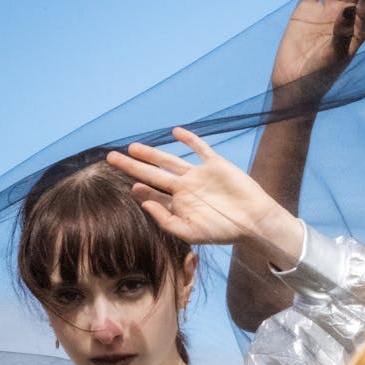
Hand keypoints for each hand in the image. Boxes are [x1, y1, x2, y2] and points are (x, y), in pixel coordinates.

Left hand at [107, 128, 304, 263]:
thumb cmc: (224, 231)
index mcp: (180, 205)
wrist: (254, 220)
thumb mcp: (191, 232)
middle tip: (111, 158)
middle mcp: (186, 188)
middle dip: (132, 167)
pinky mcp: (215, 165)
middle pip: (154, 174)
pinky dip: (188, 139)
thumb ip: (165, 219)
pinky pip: (199, 148)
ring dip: (152, 153)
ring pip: (170, 160)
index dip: (139, 189)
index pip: (153, 194)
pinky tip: (175, 132)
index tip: (127, 184)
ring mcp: (199, 175)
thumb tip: (143, 202)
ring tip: (132, 147)